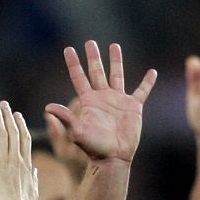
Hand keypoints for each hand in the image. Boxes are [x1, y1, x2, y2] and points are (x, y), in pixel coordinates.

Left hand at [0, 101, 37, 199]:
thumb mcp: (33, 192)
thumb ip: (34, 179)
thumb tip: (35, 170)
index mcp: (25, 164)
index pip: (24, 139)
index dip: (20, 125)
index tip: (17, 115)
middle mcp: (15, 159)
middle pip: (13, 132)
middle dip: (8, 116)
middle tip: (4, 104)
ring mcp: (3, 161)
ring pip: (1, 134)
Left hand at [44, 41, 156, 165]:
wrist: (113, 157)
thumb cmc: (94, 148)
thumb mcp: (76, 132)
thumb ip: (65, 118)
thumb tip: (47, 107)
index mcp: (88, 101)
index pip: (78, 77)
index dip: (73, 63)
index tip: (68, 49)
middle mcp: (102, 97)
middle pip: (96, 71)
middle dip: (93, 57)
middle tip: (90, 42)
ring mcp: (118, 101)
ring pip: (117, 75)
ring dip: (116, 61)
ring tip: (114, 46)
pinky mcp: (133, 107)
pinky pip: (142, 91)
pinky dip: (147, 82)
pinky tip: (152, 72)